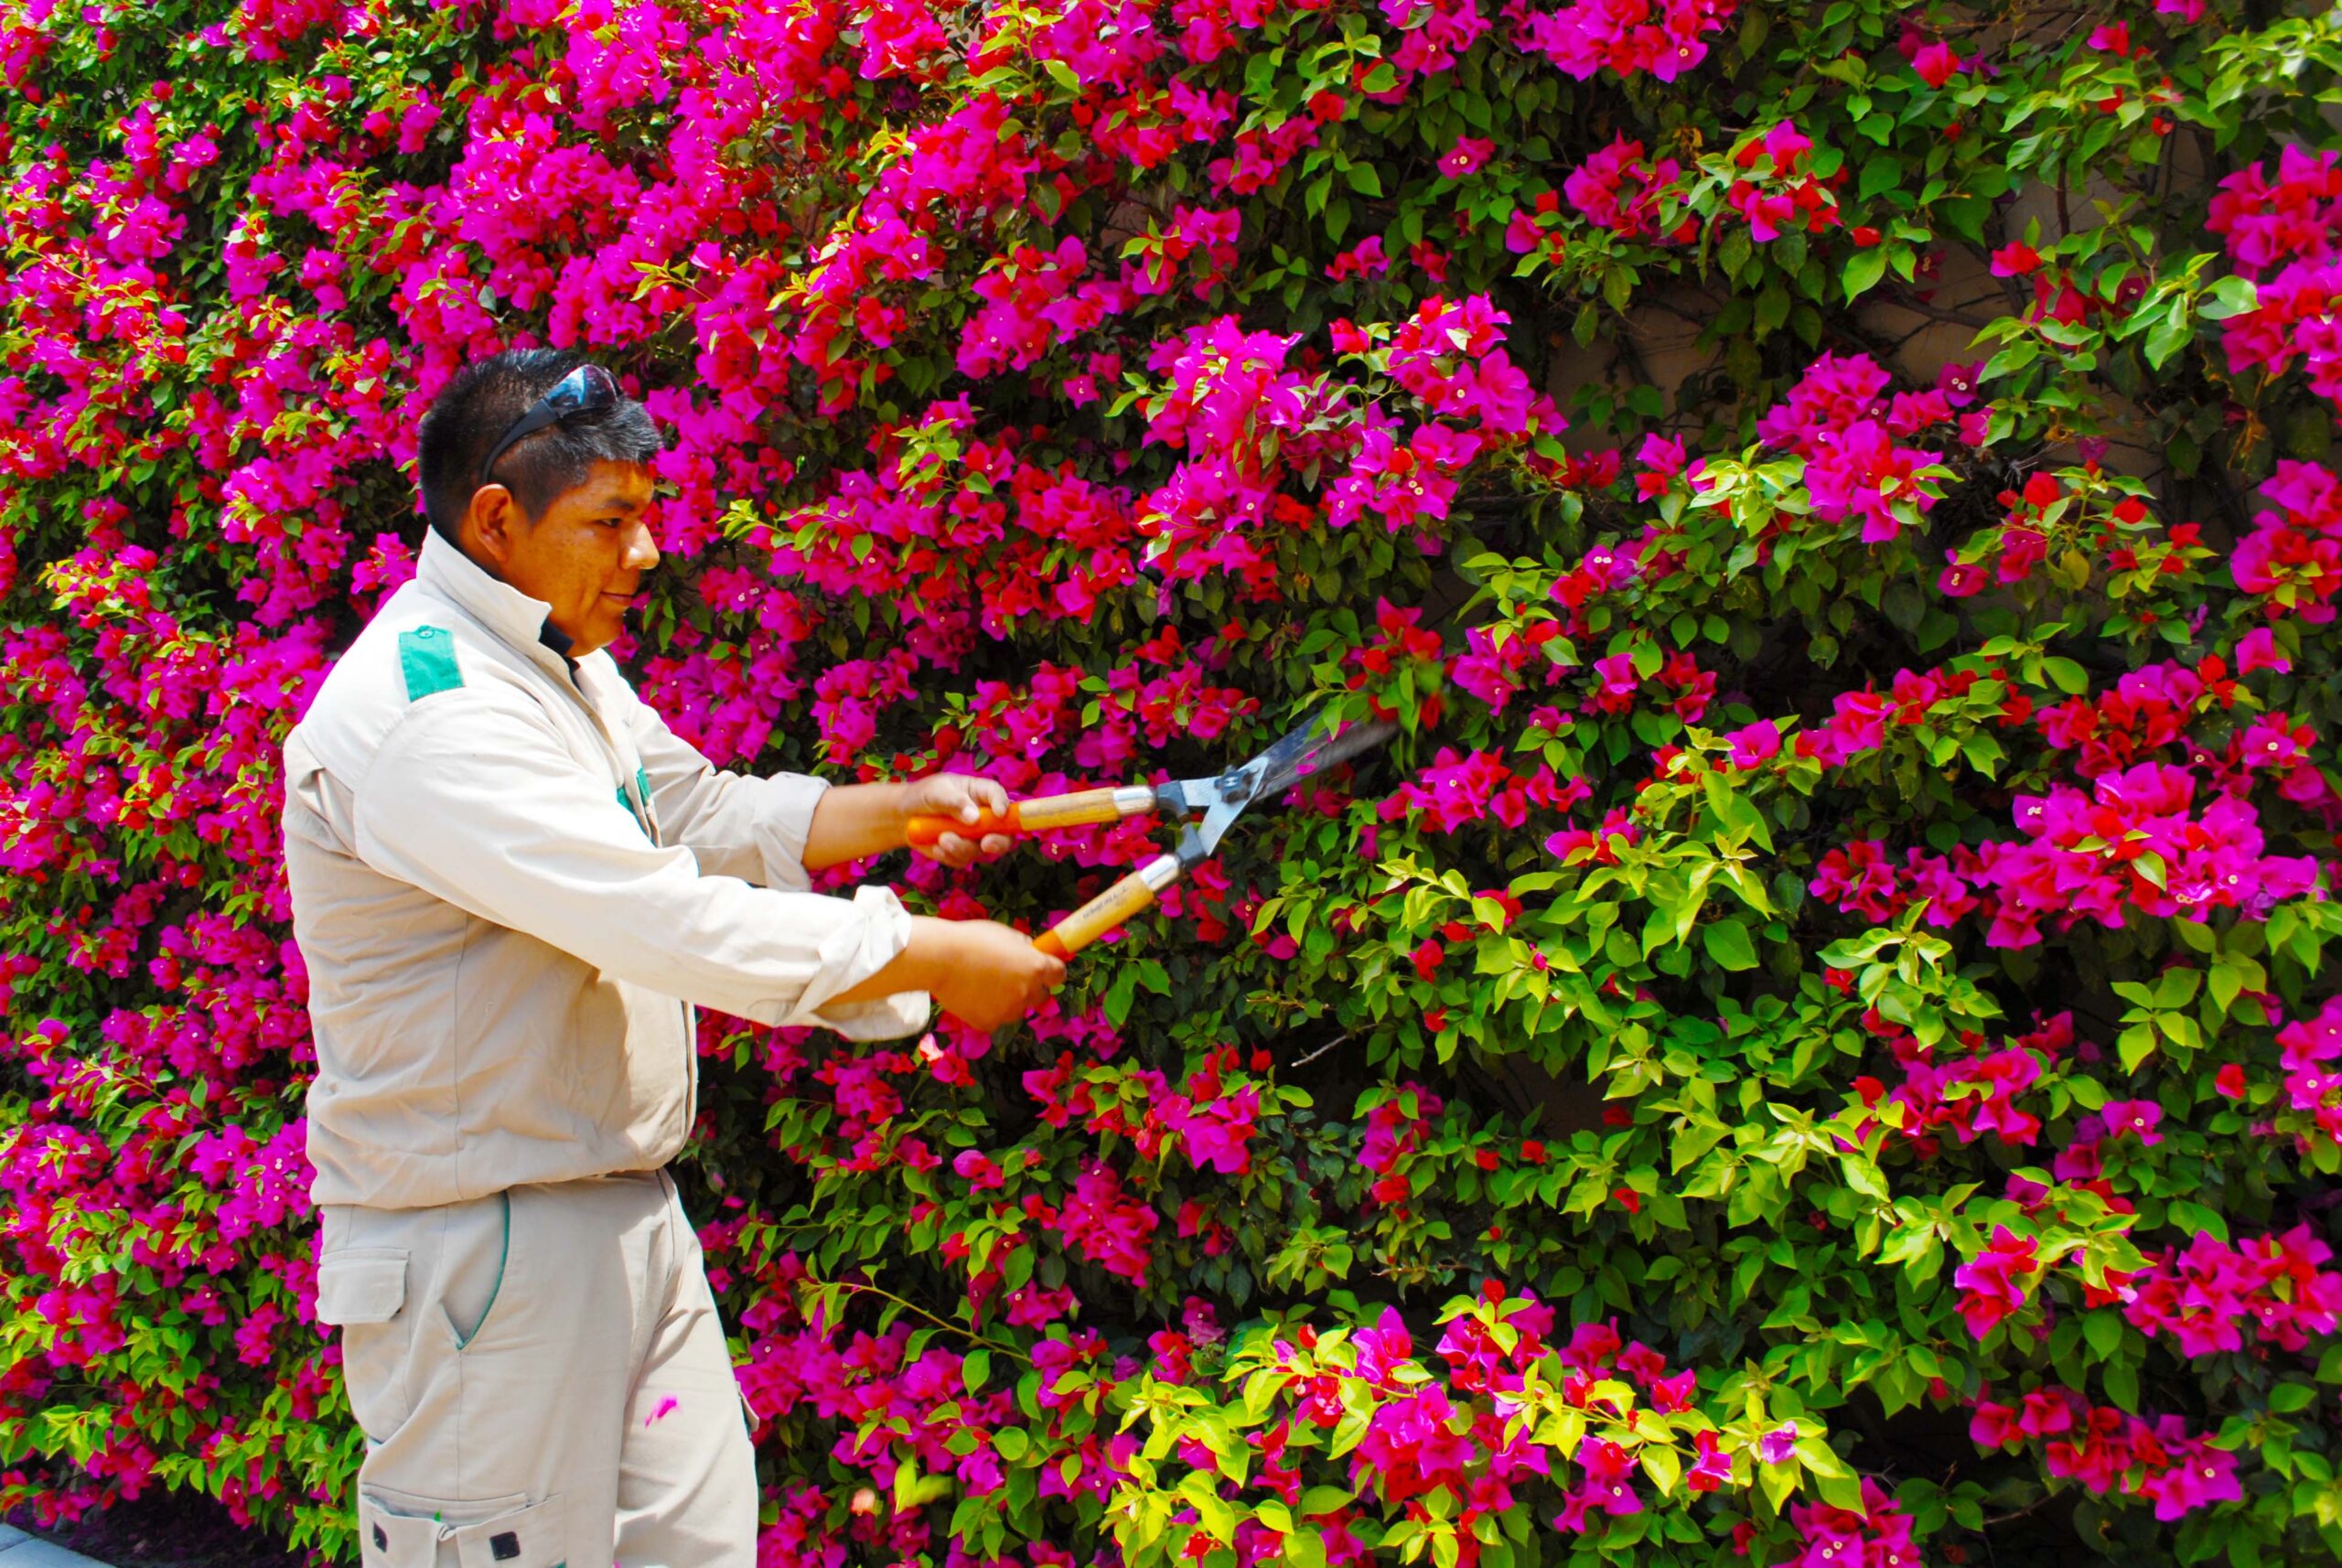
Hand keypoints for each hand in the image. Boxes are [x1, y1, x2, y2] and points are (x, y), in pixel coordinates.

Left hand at [902, 773, 1016, 869]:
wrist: (905, 817)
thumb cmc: (924, 796)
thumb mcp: (936, 792)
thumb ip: (955, 802)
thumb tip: (974, 818)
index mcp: (980, 793)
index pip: (998, 796)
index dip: (1003, 805)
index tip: (999, 815)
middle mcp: (984, 816)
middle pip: (1005, 831)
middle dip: (999, 841)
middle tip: (986, 844)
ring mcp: (976, 837)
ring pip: (981, 850)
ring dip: (962, 847)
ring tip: (940, 839)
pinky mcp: (964, 853)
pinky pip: (963, 859)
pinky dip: (949, 855)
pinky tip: (935, 846)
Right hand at [930, 920, 1066, 1031]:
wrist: (940, 959)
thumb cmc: (971, 940)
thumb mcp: (1005, 934)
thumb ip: (1022, 947)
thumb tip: (1030, 953)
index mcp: (1036, 967)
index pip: (1059, 974)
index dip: (1051, 971)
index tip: (1044, 970)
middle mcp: (1027, 992)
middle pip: (1041, 996)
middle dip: (1031, 988)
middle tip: (1011, 978)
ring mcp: (1008, 1011)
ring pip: (1016, 1009)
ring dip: (1008, 1001)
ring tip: (984, 986)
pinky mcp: (989, 1023)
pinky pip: (994, 1019)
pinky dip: (986, 1011)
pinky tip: (972, 996)